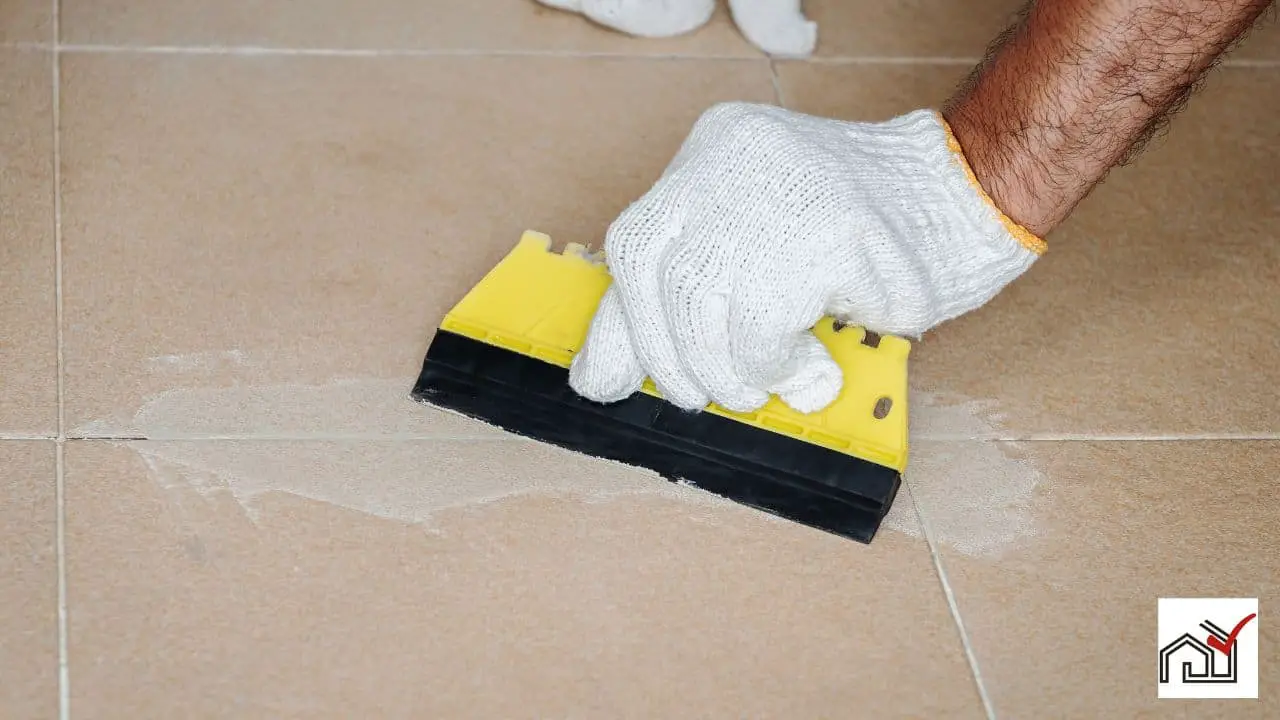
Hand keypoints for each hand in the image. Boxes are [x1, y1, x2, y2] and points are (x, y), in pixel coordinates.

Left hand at [568, 102, 1044, 414]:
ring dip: (741, 371)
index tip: (618, 379)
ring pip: (713, 310)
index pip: (634, 245)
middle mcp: (735, 158)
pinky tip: (813, 365)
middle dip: (684, 362)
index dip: (626, 324)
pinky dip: (782, 365)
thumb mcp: (752, 258)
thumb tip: (596, 379)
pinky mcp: (829, 231)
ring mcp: (783, 189)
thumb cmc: (856, 241)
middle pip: (668, 282)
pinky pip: (770, 326)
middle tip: (716, 396)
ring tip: (777, 381)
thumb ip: (674, 306)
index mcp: (714, 150)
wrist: (966, 200)